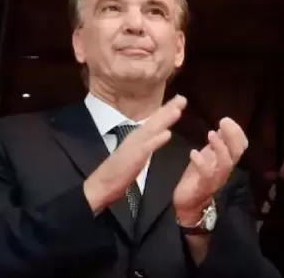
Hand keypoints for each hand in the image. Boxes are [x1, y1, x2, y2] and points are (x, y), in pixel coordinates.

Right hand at [83, 95, 186, 213]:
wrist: (100, 186)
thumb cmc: (118, 172)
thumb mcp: (136, 155)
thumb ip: (147, 143)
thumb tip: (162, 133)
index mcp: (137, 137)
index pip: (154, 121)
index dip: (166, 110)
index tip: (180, 99)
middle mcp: (135, 138)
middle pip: (154, 121)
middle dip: (169, 108)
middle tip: (182, 97)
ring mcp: (134, 147)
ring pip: (151, 130)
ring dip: (164, 120)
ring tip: (178, 109)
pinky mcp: (133, 158)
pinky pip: (146, 148)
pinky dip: (156, 140)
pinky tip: (167, 134)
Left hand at [173, 117, 247, 222]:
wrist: (187, 203)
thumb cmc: (197, 177)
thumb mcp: (208, 156)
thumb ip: (216, 143)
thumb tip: (224, 125)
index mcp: (227, 160)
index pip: (241, 145)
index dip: (237, 132)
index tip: (226, 119)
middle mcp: (225, 169)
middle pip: (237, 152)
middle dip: (232, 135)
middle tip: (222, 122)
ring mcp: (216, 178)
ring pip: (226, 163)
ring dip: (220, 147)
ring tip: (210, 134)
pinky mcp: (204, 186)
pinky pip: (207, 174)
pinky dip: (202, 162)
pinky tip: (193, 152)